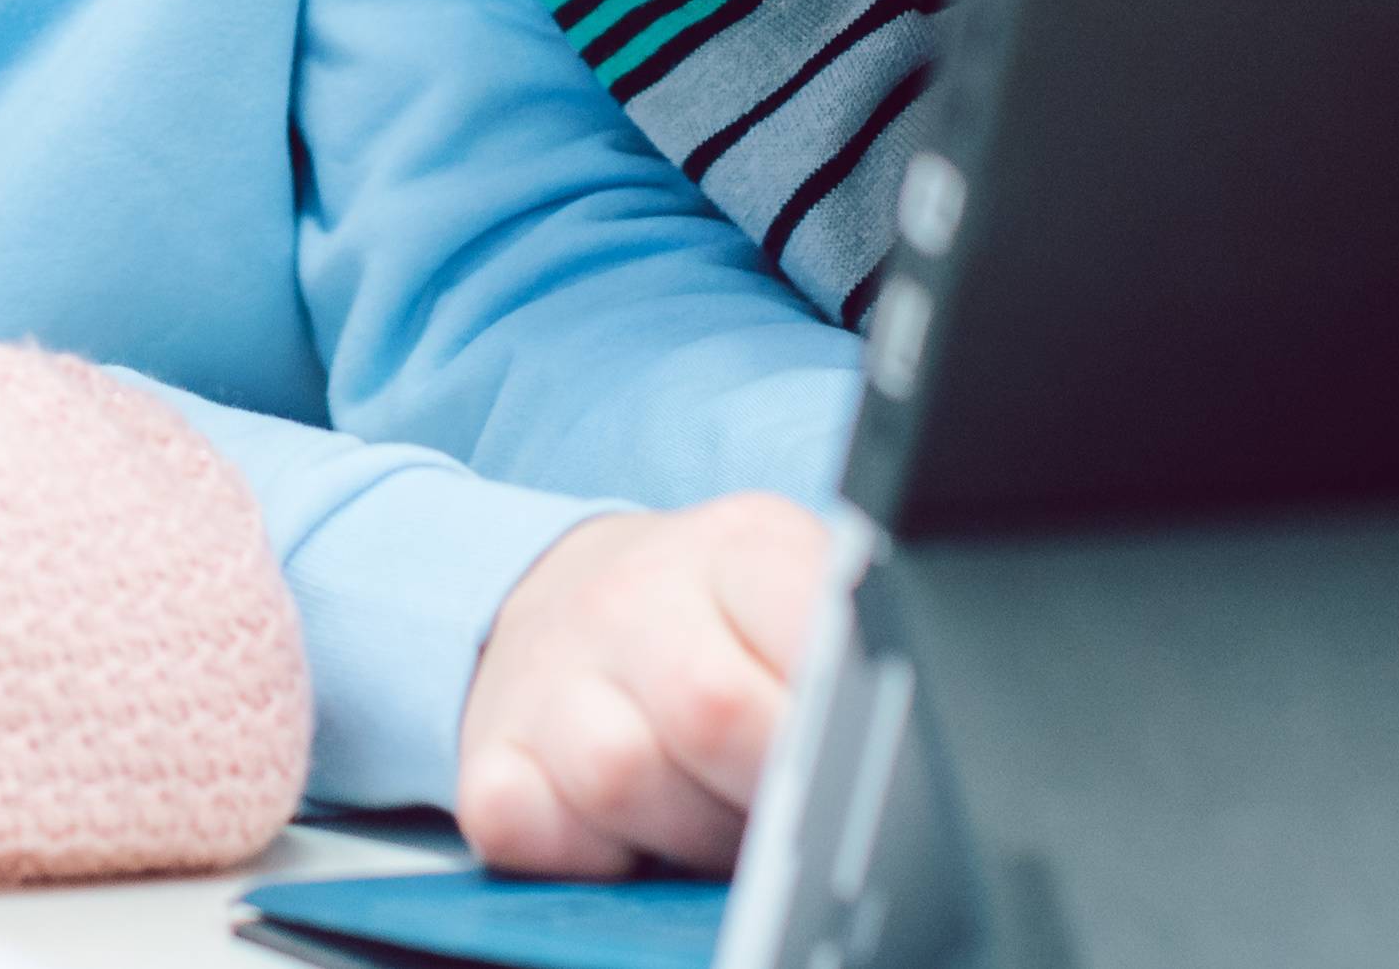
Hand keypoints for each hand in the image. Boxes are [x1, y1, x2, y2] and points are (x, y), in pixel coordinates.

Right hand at [458, 496, 830, 879]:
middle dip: (770, 791)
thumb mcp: (791, 594)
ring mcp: (550, 673)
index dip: (839, 719)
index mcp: (739, 547)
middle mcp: (632, 596)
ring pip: (620, 775)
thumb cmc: (708, 620)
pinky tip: (617, 833)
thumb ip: (841, 647)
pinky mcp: (489, 752)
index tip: (859, 760)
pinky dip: (579, 853)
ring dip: (685, 831)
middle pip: (712, 709)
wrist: (562, 591)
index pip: (805, 625)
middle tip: (793, 810)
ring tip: (712, 816)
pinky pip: (526, 824)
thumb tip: (909, 745)